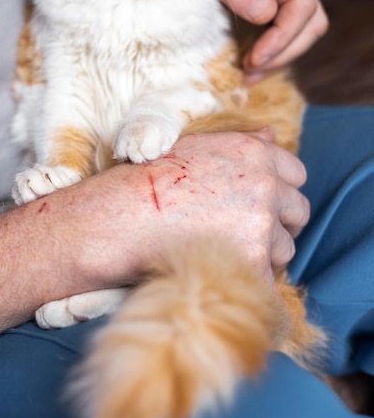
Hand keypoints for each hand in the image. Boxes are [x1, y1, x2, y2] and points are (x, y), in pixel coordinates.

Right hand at [92, 131, 309, 282]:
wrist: (119, 218)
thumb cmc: (147, 183)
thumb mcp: (195, 148)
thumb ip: (241, 143)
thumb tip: (270, 134)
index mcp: (253, 153)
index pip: (296, 174)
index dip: (279, 192)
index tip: (263, 206)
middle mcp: (264, 184)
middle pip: (297, 212)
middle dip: (278, 225)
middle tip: (247, 236)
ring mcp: (260, 223)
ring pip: (283, 248)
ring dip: (261, 255)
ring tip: (221, 255)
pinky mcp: (250, 260)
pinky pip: (266, 281)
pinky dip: (247, 283)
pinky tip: (218, 275)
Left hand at [221, 0, 328, 79]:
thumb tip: (266, 13)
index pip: (301, 3)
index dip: (283, 36)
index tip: (255, 59)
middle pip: (312, 21)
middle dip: (285, 53)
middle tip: (250, 71)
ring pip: (302, 33)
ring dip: (279, 59)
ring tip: (247, 75)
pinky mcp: (267, 8)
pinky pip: (284, 36)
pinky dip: (270, 56)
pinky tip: (247, 67)